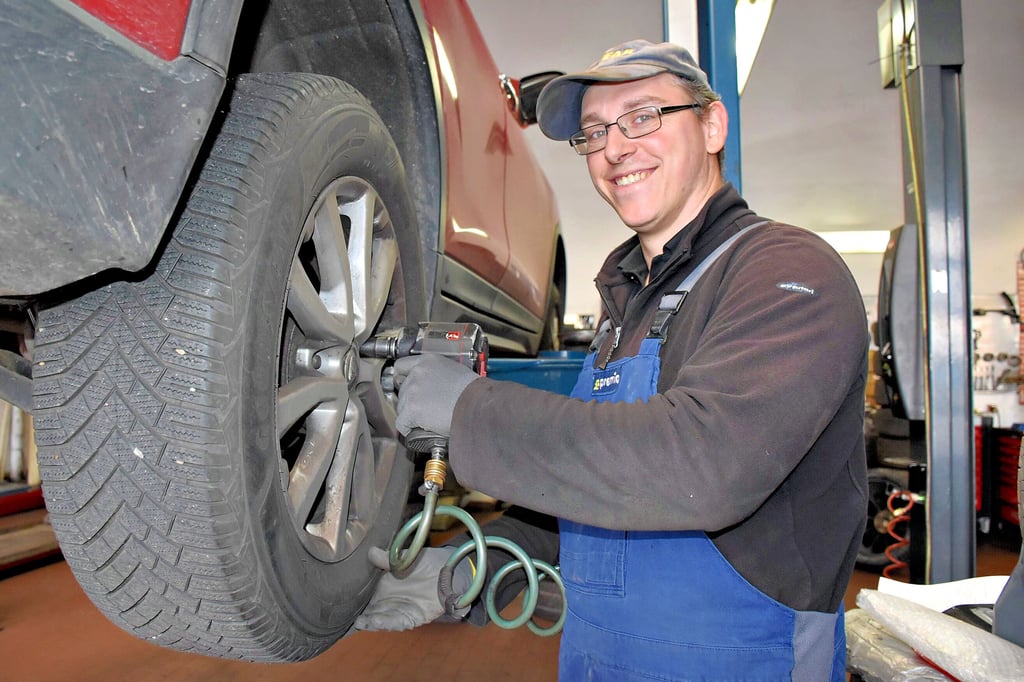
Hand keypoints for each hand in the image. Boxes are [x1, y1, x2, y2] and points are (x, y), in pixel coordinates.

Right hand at [354, 547, 471, 631]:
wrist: (450, 571)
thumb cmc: (427, 562)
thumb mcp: (405, 558)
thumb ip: (387, 559)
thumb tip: (371, 551)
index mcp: (383, 585)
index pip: (365, 595)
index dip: (354, 600)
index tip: (341, 603)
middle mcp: (388, 600)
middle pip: (370, 611)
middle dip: (361, 616)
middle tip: (347, 619)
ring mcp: (399, 610)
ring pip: (381, 619)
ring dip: (371, 622)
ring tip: (361, 622)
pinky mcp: (411, 618)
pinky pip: (397, 623)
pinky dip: (386, 624)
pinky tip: (377, 623)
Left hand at [394, 354, 479, 437]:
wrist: (477, 405)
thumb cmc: (473, 392)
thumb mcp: (454, 372)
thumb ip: (438, 375)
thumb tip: (433, 386)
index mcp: (428, 361)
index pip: (401, 366)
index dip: (403, 379)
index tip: (406, 386)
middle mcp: (417, 373)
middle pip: (402, 390)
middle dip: (411, 400)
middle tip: (426, 408)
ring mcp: (413, 390)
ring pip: (402, 408)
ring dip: (412, 415)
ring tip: (429, 419)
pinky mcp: (412, 409)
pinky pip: (402, 423)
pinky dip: (410, 429)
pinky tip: (422, 429)